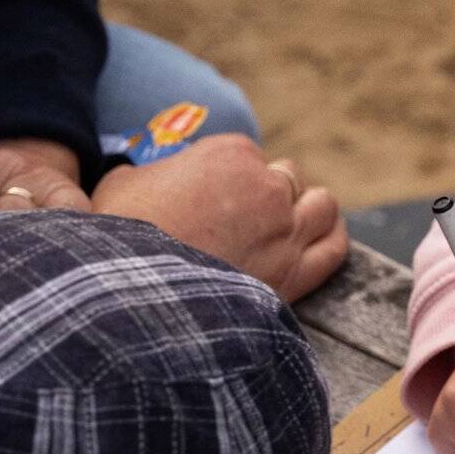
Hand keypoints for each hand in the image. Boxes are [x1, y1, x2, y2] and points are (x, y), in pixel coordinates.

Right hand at [91, 134, 347, 302]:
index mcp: (229, 154)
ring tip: (290, 226)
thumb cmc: (119, 239)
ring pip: (322, 206)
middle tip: (248, 218)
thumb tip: (153, 181)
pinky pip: (335, 248)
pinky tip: (323, 242)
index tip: (218, 199)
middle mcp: (267, 187)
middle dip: (269, 194)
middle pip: (287, 178)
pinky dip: (331, 240)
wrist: (133, 299)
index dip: (233, 179)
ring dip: (308, 211)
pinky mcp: (297, 275)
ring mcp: (287, 231)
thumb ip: (151, 173)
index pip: (248, 156)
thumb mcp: (120, 185)